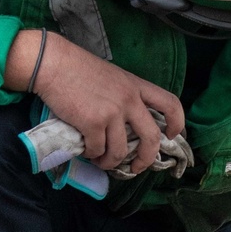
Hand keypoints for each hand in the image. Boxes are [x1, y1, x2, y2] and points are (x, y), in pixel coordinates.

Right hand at [4, 30, 184, 174]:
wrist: (53, 64)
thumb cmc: (77, 69)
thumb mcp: (112, 77)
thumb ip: (123, 96)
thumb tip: (125, 126)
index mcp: (136, 86)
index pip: (170, 103)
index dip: (176, 123)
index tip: (170, 135)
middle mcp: (129, 100)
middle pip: (151, 138)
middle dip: (146, 159)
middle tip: (136, 167)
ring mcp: (112, 113)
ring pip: (120, 152)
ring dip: (110, 162)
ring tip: (101, 160)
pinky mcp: (93, 123)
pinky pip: (97, 150)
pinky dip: (92, 155)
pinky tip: (86, 150)